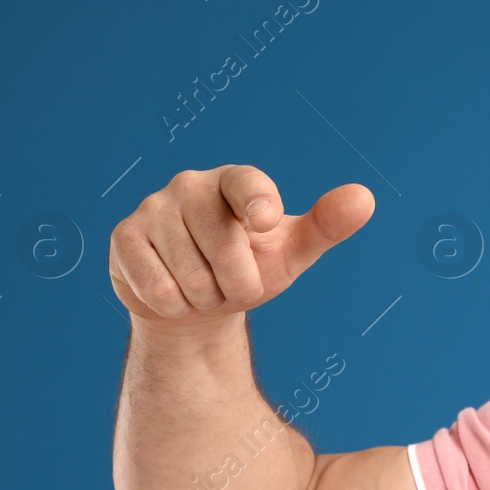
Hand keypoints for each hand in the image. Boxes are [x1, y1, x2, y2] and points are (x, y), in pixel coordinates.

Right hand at [109, 165, 374, 331]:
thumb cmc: (248, 268)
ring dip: (206, 298)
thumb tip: (365, 198)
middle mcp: (190, 185)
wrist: (195, 302)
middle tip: (232, 282)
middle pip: (226, 249)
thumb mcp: (291, 253)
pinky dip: (176, 306)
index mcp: (234, 183)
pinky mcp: (124, 238)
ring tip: (203, 285)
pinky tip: (173, 292)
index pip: (246, 183)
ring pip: (192, 276)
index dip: (257, 202)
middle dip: (239, 284)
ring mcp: (152, 209)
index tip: (264, 223)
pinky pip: (160, 289)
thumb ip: (327, 226)